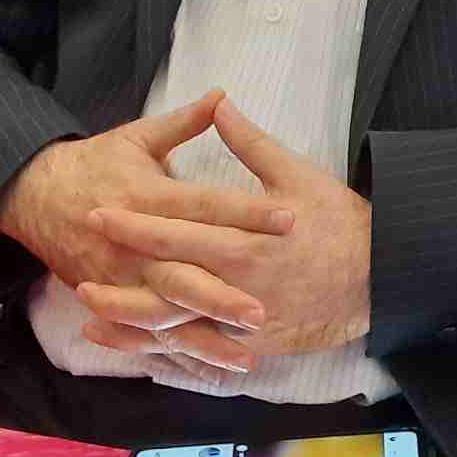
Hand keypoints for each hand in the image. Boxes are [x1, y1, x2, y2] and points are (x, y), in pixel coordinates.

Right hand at [0, 90, 294, 372]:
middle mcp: (134, 243)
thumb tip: (223, 95)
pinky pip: (148, 330)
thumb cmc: (96, 163)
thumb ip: (184, 122)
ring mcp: (121, 276)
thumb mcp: (138, 136)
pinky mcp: (112, 297)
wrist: (35, 196)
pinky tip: (213, 360)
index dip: (247, 213)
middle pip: (184, 270)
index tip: (289, 219)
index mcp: (147, 196)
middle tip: (265, 307)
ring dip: (205, 329)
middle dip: (223, 292)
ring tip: (247, 343)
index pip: (205, 206)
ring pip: (166, 310)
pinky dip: (179, 347)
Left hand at [81, 96, 372, 359]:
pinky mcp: (254, 344)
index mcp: (242, 239)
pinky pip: (202, 352)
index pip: (175, 231)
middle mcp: (237, 285)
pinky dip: (166, 353)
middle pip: (164, 286)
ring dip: (131, 325)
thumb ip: (250, 143)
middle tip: (77, 276)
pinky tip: (139, 349)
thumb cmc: (339, 220)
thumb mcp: (296, 173)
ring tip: (91, 319)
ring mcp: (244, 320)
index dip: (134, 223)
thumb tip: (220, 103)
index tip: (99, 212)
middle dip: (119, 282)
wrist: (379, 275)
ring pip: (176, 328)